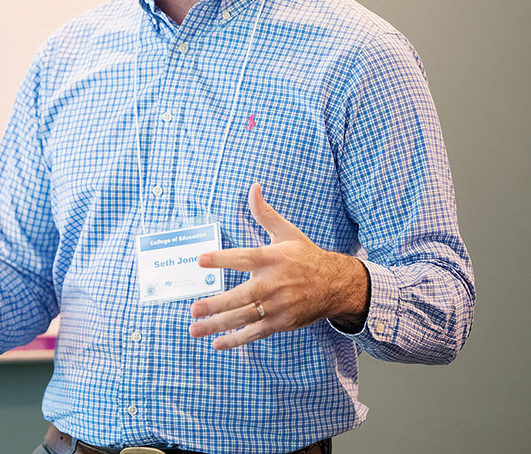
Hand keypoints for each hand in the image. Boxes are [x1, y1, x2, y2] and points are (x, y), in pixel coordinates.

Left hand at [188, 183, 368, 349]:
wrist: (336, 285)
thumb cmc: (305, 256)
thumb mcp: (287, 232)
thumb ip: (265, 213)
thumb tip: (253, 187)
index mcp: (273, 259)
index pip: (244, 258)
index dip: (222, 259)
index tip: (200, 260)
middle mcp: (274, 284)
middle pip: (242, 296)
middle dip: (217, 304)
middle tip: (194, 308)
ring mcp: (278, 306)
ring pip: (245, 318)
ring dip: (219, 325)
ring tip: (195, 328)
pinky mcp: (280, 323)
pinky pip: (255, 333)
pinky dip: (236, 340)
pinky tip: (217, 342)